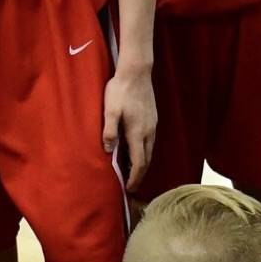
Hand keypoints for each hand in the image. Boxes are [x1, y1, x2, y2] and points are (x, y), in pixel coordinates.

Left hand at [103, 66, 156, 189]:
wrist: (136, 72)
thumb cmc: (120, 90)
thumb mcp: (109, 111)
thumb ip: (109, 131)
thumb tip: (108, 150)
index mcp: (137, 133)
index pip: (139, 163)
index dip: (134, 178)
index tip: (129, 189)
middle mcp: (148, 132)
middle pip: (146, 160)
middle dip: (139, 175)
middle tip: (131, 186)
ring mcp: (152, 125)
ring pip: (150, 151)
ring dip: (142, 164)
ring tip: (132, 171)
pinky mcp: (153, 119)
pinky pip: (150, 141)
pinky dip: (144, 152)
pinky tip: (136, 150)